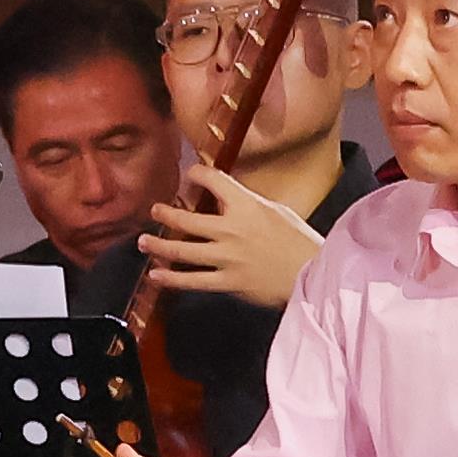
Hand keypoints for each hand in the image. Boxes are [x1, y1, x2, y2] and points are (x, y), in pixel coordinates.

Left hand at [141, 165, 325, 309]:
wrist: (314, 273)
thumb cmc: (300, 241)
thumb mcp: (277, 210)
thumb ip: (250, 205)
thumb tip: (230, 200)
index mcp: (247, 205)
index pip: (214, 180)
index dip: (198, 174)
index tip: (190, 175)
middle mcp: (232, 229)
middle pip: (187, 219)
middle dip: (165, 214)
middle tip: (155, 211)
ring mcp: (228, 257)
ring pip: (183, 250)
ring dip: (158, 246)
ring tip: (143, 242)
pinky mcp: (229, 282)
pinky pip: (193, 281)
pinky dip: (171, 279)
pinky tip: (155, 275)